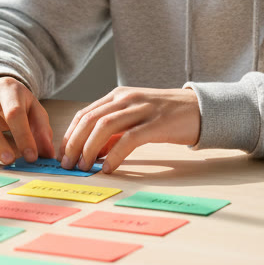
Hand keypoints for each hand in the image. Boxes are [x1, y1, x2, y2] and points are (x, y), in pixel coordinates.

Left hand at [60, 86, 200, 173]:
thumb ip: (115, 133)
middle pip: (90, 120)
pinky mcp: (156, 124)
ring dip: (89, 149)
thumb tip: (92, 153)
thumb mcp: (136, 118)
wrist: (200, 108)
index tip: (63, 154)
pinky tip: (108, 168)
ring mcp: (141, 109)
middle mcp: (126, 99)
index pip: (84, 114)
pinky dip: (114, 155)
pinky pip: (128, 139)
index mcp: (119, 96)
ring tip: (84, 167)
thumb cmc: (167, 116)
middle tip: (68, 164)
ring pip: (104, 127)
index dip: (69, 135)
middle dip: (74, 144)